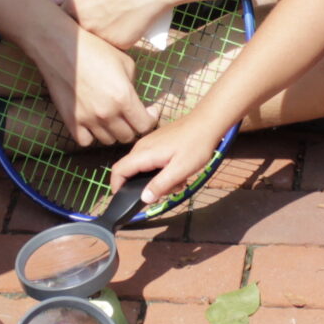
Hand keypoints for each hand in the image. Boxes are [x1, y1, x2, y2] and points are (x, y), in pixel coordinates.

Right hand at [39, 28, 157, 147]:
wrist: (61, 47)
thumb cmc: (94, 49)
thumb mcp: (125, 62)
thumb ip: (133, 86)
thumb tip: (134, 100)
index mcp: (124, 97)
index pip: (145, 125)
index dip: (151, 119)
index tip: (149, 112)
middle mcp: (107, 113)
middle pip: (128, 136)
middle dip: (133, 126)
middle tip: (131, 115)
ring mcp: (87, 119)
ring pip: (108, 140)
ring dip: (113, 131)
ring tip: (111, 118)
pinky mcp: (71, 121)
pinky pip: (86, 141)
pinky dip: (91, 136)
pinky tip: (93, 123)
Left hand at [55, 0, 175, 51]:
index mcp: (71, 5)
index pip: (56, 17)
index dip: (64, 16)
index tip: (70, 14)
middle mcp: (82, 24)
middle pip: (74, 32)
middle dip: (79, 27)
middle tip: (92, 17)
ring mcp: (99, 37)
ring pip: (93, 40)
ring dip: (97, 34)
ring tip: (111, 19)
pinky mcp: (118, 45)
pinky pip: (112, 43)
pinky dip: (117, 37)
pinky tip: (125, 24)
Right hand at [109, 112, 223, 204]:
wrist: (207, 123)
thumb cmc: (195, 145)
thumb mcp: (180, 170)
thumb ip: (160, 185)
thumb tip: (143, 199)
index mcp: (143, 153)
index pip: (118, 171)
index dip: (116, 187)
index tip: (124, 200)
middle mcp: (142, 147)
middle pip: (130, 171)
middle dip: (144, 186)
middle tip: (167, 191)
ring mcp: (149, 144)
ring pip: (143, 168)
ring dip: (157, 180)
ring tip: (178, 181)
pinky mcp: (157, 143)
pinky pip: (152, 161)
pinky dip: (162, 171)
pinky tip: (178, 172)